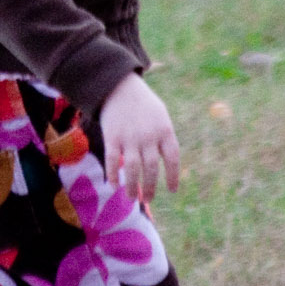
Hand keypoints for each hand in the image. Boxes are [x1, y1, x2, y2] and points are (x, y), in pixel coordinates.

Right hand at [98, 73, 180, 199]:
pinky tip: (115, 185)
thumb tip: (168, 165)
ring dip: (132, 187)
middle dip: (150, 187)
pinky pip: (112, 161)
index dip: (173, 177)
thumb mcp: (161, 116)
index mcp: (164, 131)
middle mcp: (148, 136)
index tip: (171, 190)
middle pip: (151, 168)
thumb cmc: (143, 104)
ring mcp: (129, 137)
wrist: (119, 86)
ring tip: (132, 198)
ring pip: (132, 169)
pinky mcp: (111, 137)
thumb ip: (164, 138)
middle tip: (148, 199)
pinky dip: (113, 175)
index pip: (172, 159)